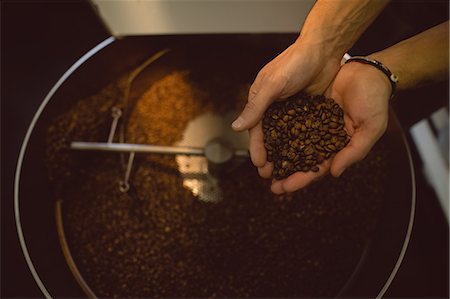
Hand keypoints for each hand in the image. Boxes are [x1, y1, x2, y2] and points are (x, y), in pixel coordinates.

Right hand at [231, 41, 340, 177]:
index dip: (257, 148)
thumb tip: (236, 128)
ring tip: (286, 171)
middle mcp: (274, 107)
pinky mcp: (308, 110)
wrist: (323, 49)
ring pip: (286, 137)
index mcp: (261, 100)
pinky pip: (303, 131)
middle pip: (270, 137)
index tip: (259, 165)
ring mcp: (291, 110)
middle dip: (269, 156)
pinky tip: (304, 158)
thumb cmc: (294, 63)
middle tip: (270, 175)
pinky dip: (302, 144)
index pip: (256, 129)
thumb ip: (256, 107)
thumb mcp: (273, 85)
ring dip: (285, 154)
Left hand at [271, 60, 390, 193]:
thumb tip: (334, 173)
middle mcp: (323, 138)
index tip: (284, 189)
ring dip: (279, 155)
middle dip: (286, 173)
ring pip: (293, 143)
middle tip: (270, 185)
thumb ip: (354, 151)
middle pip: (301, 160)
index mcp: (338, 147)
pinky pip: (290, 122)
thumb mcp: (371, 128)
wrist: (368, 71)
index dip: (301, 180)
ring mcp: (314, 124)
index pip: (317, 168)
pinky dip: (279, 132)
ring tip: (263, 167)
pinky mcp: (307, 109)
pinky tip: (265, 139)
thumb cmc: (375, 101)